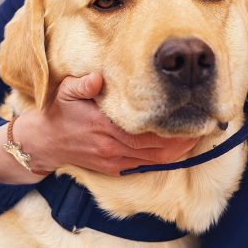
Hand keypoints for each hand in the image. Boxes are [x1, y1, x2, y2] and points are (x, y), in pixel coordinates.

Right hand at [16, 73, 198, 176]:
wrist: (44, 142)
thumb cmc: (58, 112)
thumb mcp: (66, 91)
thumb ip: (83, 84)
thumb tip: (98, 78)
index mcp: (103, 128)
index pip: (144, 133)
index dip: (170, 130)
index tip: (189, 118)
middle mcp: (111, 148)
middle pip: (156, 149)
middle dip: (181, 141)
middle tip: (203, 128)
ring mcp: (113, 161)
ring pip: (153, 160)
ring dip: (176, 152)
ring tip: (196, 138)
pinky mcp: (113, 168)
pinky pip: (143, 166)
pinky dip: (162, 159)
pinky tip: (176, 150)